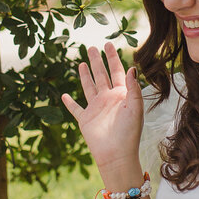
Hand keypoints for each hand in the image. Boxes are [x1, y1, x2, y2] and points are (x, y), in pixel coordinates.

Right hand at [61, 42, 144, 172]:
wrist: (116, 154)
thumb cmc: (129, 132)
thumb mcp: (135, 107)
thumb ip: (133, 88)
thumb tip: (132, 68)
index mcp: (121, 95)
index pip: (117, 71)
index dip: (112, 58)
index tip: (108, 44)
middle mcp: (108, 99)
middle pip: (101, 75)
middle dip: (97, 61)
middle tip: (92, 47)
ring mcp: (96, 109)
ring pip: (89, 87)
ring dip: (85, 76)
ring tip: (82, 63)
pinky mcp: (85, 119)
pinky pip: (75, 108)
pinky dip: (68, 102)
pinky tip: (63, 95)